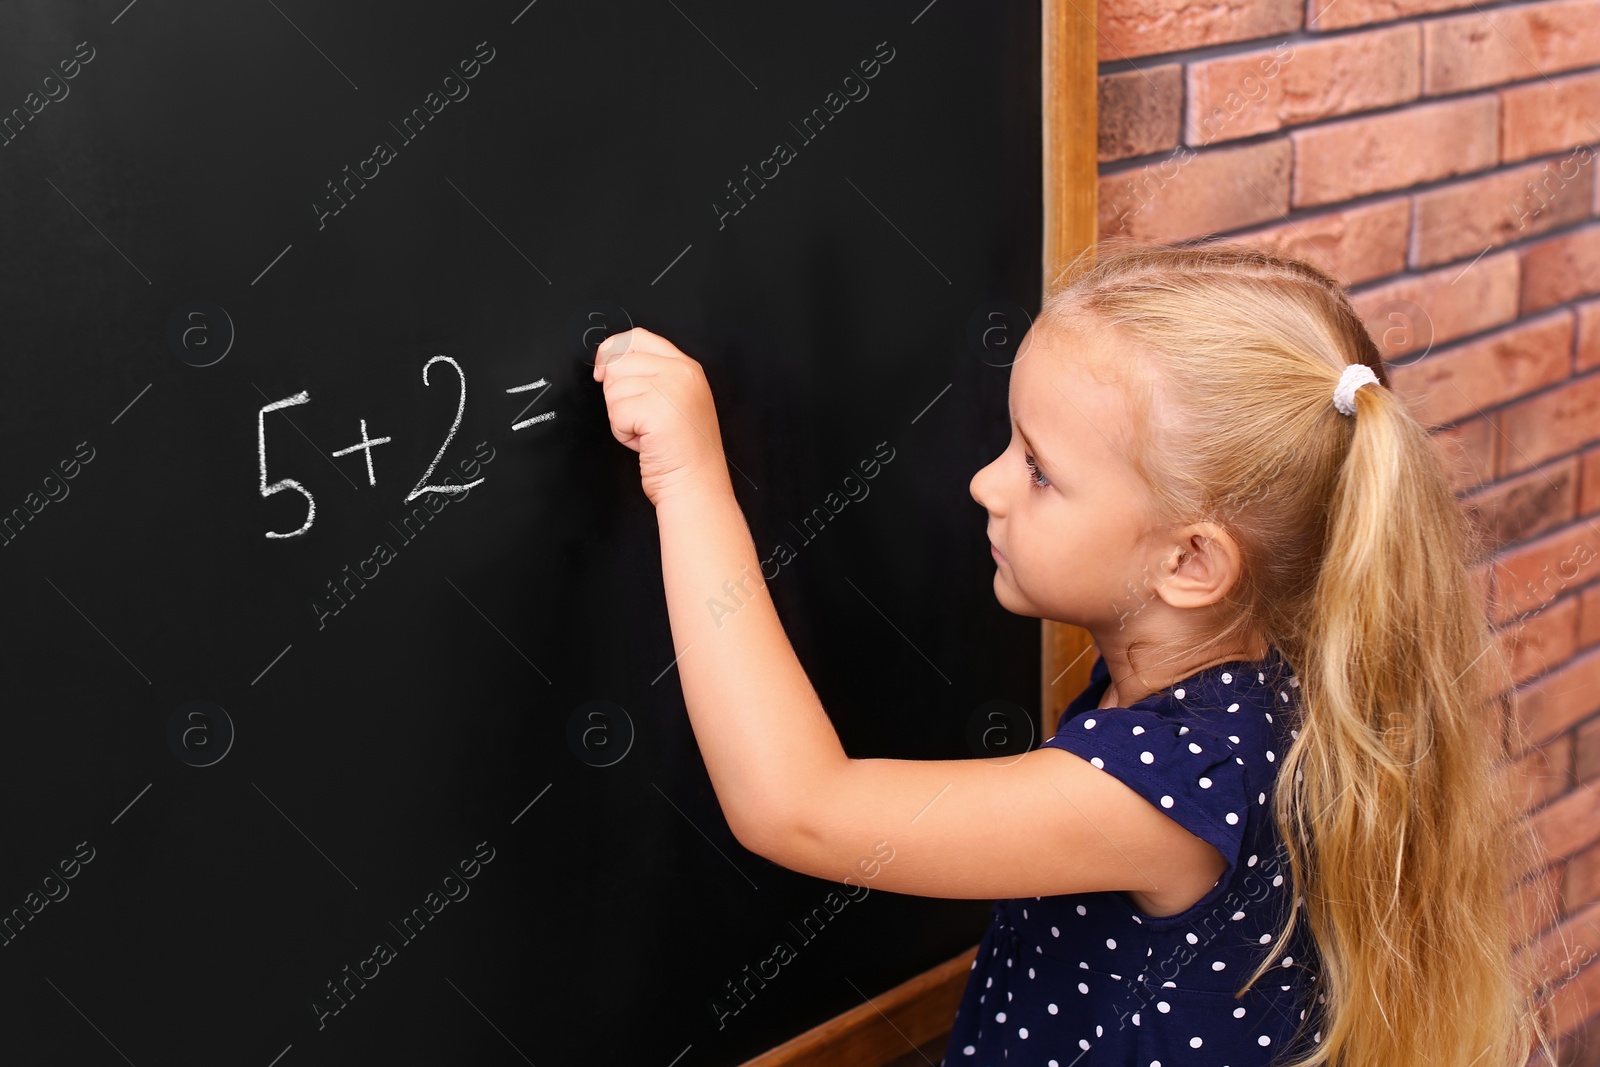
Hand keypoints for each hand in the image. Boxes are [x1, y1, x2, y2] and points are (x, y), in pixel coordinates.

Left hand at [592, 326, 733, 507]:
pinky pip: (615, 412)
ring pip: (614, 388)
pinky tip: (645, 442)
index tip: (603, 370)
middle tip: (642, 419)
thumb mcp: (675, 401)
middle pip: (620, 363)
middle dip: (619, 395)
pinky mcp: (655, 408)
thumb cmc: (684, 453)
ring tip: (647, 432)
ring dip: (621, 417)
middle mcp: (681, 372)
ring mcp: (670, 388)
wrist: (696, 485)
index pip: (638, 337)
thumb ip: (651, 376)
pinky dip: (623, 433)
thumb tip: (610, 364)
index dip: (613, 350)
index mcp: (687, 367)